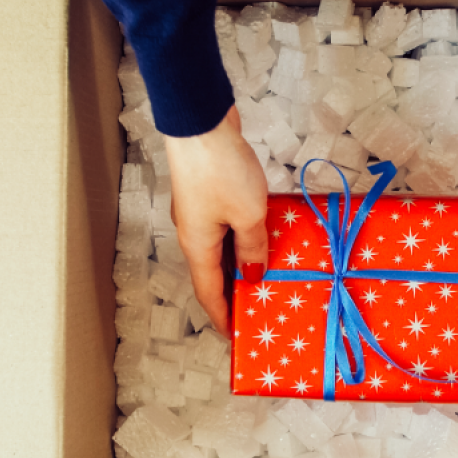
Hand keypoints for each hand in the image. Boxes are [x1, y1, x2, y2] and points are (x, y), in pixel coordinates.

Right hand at [166, 105, 267, 336]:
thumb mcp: (248, 216)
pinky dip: (242, 239)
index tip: (234, 335)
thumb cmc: (222, 171)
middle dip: (233, 293)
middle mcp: (192, 233)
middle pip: (213, 273)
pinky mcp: (209, 193)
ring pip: (221, 249)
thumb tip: (252, 275)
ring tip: (265, 277)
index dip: (221, 316)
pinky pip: (227, 227)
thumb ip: (253, 247)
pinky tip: (262, 238)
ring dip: (240, 265)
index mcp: (196, 246)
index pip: (208, 293)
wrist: (201, 122)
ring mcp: (199, 212)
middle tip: (256, 308)